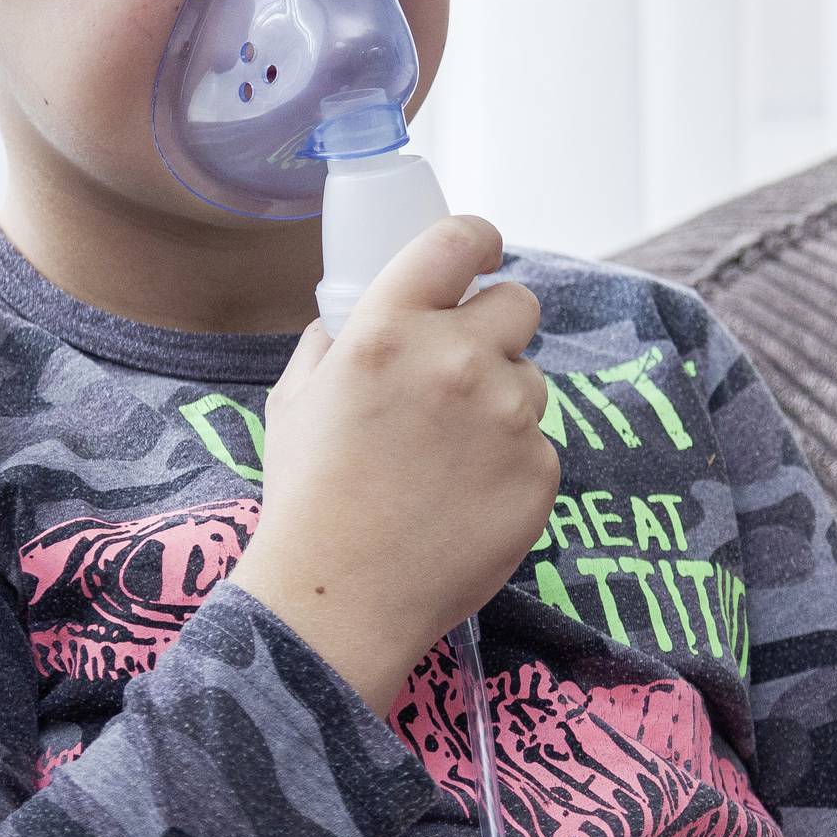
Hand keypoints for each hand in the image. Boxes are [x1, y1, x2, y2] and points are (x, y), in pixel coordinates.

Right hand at [232, 215, 555, 718]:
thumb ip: (332, 342)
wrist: (339, 597)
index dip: (476, 242)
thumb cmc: (307, 497)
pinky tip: (464, 497)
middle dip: (495, 327)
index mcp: (390, 326)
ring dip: (501, 401)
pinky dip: (510, 463)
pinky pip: (538, 444)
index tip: (477, 257)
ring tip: (449, 456)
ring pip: (530, 379)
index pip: (460, 239)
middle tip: (460, 371)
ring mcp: (509, 416)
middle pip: (518, 302)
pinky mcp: (541, 472)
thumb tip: (357, 315)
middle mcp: (458, 358)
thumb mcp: (295, 399)